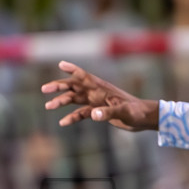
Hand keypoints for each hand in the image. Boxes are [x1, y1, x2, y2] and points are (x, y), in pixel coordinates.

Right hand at [41, 62, 157, 130]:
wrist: (144, 119)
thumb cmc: (136, 112)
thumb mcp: (123, 112)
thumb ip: (108, 113)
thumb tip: (92, 115)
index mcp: (102, 88)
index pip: (84, 76)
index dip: (73, 70)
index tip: (60, 64)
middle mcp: (97, 93)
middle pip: (74, 87)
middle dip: (59, 87)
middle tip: (44, 89)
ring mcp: (97, 102)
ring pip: (75, 99)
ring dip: (62, 102)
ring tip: (48, 107)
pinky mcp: (99, 112)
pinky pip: (81, 113)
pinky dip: (72, 117)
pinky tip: (62, 123)